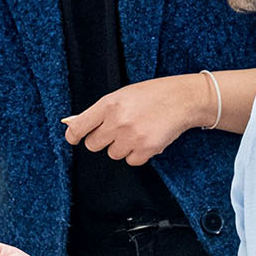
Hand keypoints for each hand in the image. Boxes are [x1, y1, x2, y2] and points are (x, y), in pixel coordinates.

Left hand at [63, 73, 211, 164]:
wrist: (182, 99)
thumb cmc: (153, 94)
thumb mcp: (123, 95)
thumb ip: (102, 111)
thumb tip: (79, 125)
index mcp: (109, 104)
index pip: (79, 127)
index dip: (73, 135)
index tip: (73, 139)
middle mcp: (118, 121)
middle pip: (94, 145)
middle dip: (103, 140)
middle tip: (116, 130)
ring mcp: (131, 137)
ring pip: (113, 154)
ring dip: (122, 147)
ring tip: (137, 131)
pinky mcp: (146, 149)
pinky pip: (131, 161)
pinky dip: (138, 154)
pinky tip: (146, 138)